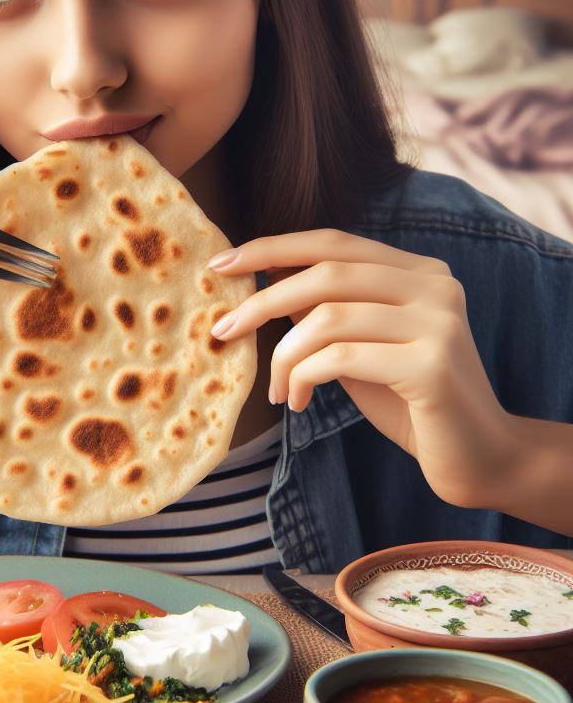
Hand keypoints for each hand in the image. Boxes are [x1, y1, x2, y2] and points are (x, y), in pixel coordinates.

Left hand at [208, 229, 511, 508]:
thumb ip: (325, 312)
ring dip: (284, 355)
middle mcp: (435, 285)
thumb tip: (265, 280)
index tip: (221, 264)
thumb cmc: (411, 403)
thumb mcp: (360, 347)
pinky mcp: (433, 364)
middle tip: (222, 330)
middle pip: (326, 274)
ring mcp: (439, 321)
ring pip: (327, 317)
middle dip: (261, 301)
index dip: (272, 247)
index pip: (333, 242)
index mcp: (418, 271)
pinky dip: (304, 378)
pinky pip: (341, 357)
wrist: (481, 460)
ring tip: (276, 390)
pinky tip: (298, 403)